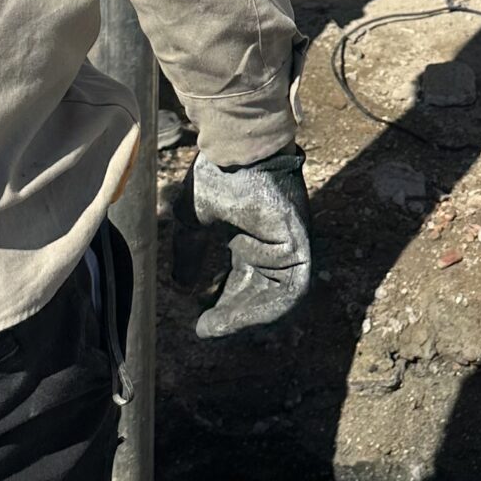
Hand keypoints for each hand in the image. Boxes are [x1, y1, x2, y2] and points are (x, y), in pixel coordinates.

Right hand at [190, 149, 310, 336]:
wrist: (239, 151)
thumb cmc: (220, 175)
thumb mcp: (196, 220)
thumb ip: (190, 251)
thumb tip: (181, 285)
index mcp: (251, 236)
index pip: (241, 279)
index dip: (223, 302)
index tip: (201, 320)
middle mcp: (272, 244)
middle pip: (257, 291)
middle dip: (233, 313)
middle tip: (206, 328)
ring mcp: (289, 245)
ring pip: (275, 295)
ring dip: (247, 315)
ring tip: (217, 326)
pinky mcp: (300, 246)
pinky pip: (291, 289)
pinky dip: (267, 307)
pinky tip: (239, 316)